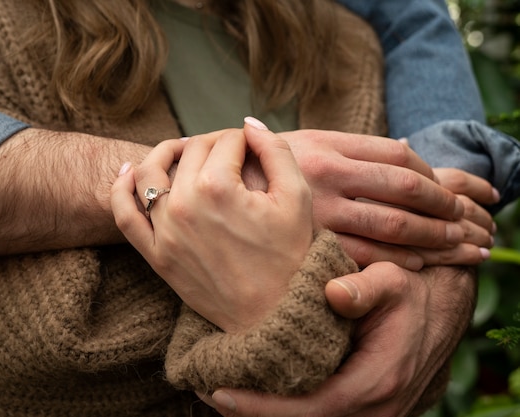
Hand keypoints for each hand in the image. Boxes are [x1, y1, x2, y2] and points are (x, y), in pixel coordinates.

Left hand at [111, 118, 312, 332]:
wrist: (273, 315)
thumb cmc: (290, 257)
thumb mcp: (296, 198)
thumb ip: (275, 150)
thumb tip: (249, 124)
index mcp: (218, 188)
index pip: (227, 142)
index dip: (244, 139)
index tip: (253, 148)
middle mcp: (184, 205)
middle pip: (191, 151)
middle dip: (213, 143)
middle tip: (230, 152)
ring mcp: (165, 231)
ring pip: (149, 172)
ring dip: (165, 152)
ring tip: (181, 149)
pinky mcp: (155, 254)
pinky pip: (123, 214)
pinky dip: (121, 188)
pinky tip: (130, 172)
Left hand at [202, 264, 475, 416]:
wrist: (439, 316)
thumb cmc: (410, 296)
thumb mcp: (394, 282)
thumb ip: (367, 288)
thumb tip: (335, 294)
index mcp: (376, 382)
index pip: (311, 408)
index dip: (264, 407)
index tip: (221, 392)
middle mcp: (374, 409)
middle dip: (253, 414)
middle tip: (206, 391)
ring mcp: (369, 414)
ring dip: (265, 413)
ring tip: (219, 392)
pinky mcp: (361, 409)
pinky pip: (318, 415)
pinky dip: (283, 409)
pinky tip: (253, 392)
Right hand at [243, 130, 492, 268]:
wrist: (206, 200)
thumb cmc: (256, 170)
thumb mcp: (297, 145)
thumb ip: (348, 146)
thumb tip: (405, 148)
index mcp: (326, 146)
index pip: (399, 155)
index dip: (434, 174)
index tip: (448, 189)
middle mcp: (326, 176)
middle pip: (407, 189)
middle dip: (447, 206)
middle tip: (470, 220)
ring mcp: (319, 213)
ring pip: (395, 225)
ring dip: (437, 236)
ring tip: (462, 245)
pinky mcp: (311, 247)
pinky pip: (369, 256)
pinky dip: (402, 260)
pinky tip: (421, 264)